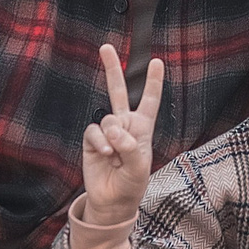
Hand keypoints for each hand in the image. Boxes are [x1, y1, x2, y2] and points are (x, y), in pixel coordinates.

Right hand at [82, 44, 163, 225]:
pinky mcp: (92, 140)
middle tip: (106, 47)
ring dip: (113, 138)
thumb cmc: (132, 183)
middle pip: (118, 91)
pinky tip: (106, 155)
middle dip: (112, 69)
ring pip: (108, 119)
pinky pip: (94, 132)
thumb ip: (131, 146)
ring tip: (116, 157)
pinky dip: (101, 143)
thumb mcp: (140, 167)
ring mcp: (107, 131)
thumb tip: (113, 130)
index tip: (157, 62)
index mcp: (142, 128)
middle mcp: (124, 125)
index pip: (149, 101)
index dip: (153, 82)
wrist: (112, 201)